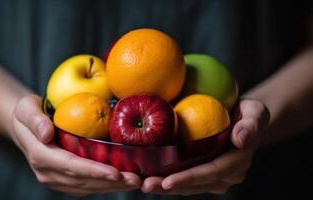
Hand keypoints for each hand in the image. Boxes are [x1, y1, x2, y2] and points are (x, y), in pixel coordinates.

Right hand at [11, 95, 140, 195]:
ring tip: (134, 182)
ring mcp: (55, 179)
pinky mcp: (63, 180)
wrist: (24, 127)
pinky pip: (86, 186)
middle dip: (110, 182)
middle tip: (135, 180)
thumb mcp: (26, 108)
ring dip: (111, 187)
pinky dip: (104, 185)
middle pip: (83, 181)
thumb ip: (34, 119)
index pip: (71, 166)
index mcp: (40, 156)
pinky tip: (121, 181)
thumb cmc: (28, 113)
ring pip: (87, 187)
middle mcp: (47, 173)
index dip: (94, 171)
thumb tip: (46, 133)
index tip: (116, 173)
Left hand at [141, 99, 269, 195]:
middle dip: (169, 187)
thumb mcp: (256, 112)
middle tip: (145, 185)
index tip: (167, 181)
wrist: (244, 120)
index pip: (211, 172)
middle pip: (195, 184)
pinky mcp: (203, 174)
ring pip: (188, 187)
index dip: (189, 178)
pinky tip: (147, 177)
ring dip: (164, 187)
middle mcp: (226, 175)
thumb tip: (241, 139)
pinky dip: (166, 180)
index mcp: (237, 162)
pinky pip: (185, 180)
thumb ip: (251, 124)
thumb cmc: (249, 112)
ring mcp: (215, 178)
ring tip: (141, 184)